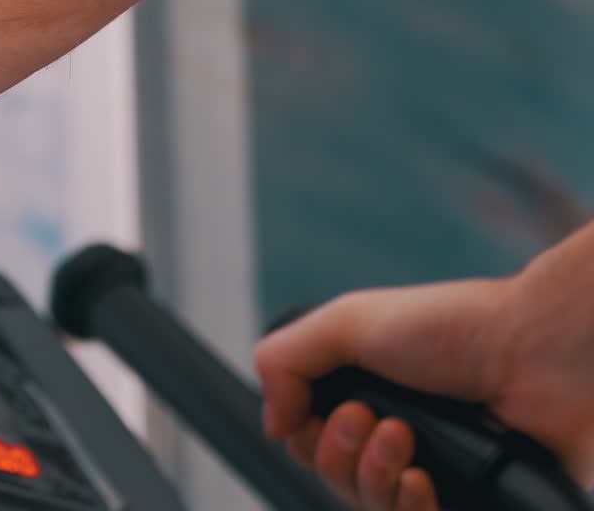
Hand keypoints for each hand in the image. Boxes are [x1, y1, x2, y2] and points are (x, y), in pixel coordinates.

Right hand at [254, 221, 593, 509]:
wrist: (539, 355)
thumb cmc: (456, 328)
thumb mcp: (347, 320)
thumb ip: (284, 360)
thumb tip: (272, 423)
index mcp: (366, 389)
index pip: (307, 438)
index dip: (305, 434)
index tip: (322, 411)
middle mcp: (393, 430)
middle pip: (331, 476)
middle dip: (338, 451)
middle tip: (369, 418)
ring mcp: (431, 468)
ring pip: (367, 505)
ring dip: (372, 475)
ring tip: (403, 438)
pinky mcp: (465, 499)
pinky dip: (406, 507)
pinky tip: (420, 479)